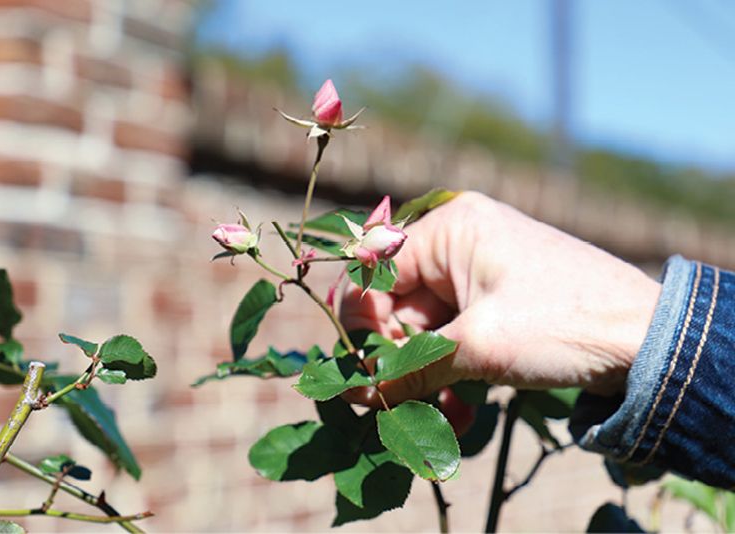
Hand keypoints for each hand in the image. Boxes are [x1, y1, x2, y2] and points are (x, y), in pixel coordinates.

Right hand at [340, 192, 659, 406]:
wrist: (651, 341)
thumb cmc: (562, 325)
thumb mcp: (478, 348)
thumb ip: (408, 366)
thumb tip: (354, 389)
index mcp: (450, 228)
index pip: (375, 273)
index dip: (365, 326)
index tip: (364, 375)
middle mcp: (460, 241)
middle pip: (399, 303)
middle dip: (399, 359)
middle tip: (398, 406)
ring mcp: (481, 272)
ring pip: (427, 327)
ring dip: (426, 375)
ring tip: (440, 417)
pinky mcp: (498, 301)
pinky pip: (455, 334)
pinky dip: (452, 371)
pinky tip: (461, 410)